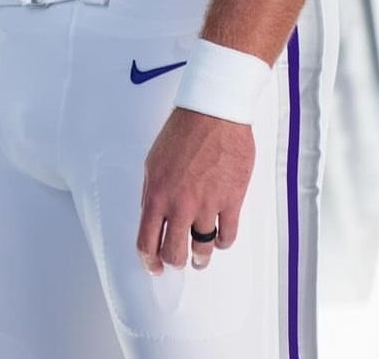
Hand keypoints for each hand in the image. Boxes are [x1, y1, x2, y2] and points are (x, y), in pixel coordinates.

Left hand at [136, 107, 254, 274]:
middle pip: (174, 253)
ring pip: (203, 249)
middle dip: (175, 262)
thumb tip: (151, 218)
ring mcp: (207, 205)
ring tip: (201, 256)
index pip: (147, 243)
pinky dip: (223, 243)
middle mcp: (180, 205)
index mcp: (156, 195)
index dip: (150, 262)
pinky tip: (220, 238)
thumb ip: (151, 193)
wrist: (213, 112)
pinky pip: (227, 236)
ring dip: (201, 256)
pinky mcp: (232, 200)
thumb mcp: (153, 162)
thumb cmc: (183, 131)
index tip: (154, 267)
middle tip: (179, 260)